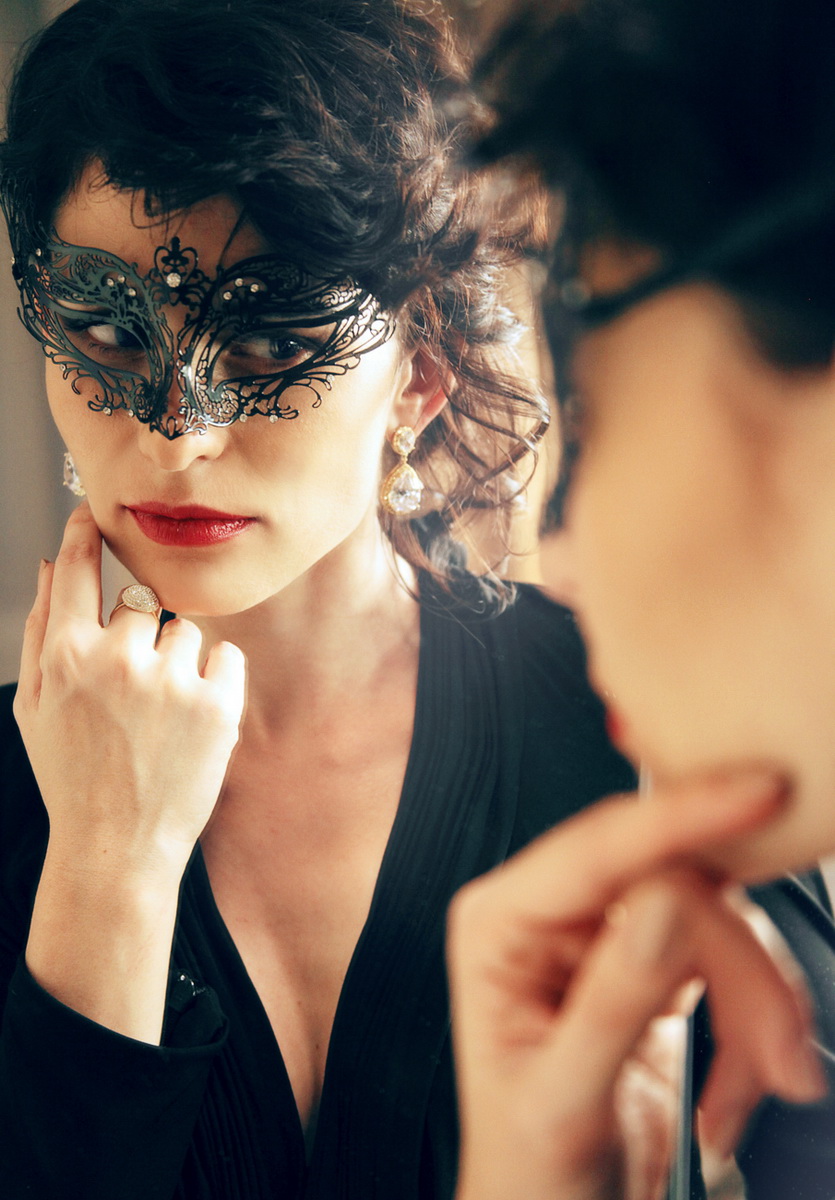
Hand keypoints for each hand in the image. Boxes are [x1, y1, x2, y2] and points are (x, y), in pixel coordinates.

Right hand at [14, 503, 245, 876]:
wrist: (116, 847)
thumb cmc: (71, 776)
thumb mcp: (34, 705)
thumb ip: (41, 631)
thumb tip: (50, 563)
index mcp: (67, 657)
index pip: (79, 571)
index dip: (85, 537)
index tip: (94, 515)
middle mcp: (118, 660)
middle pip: (144, 606)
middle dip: (144, 640)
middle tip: (134, 696)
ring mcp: (171, 682)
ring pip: (188, 630)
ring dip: (180, 661)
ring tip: (162, 718)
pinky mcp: (217, 705)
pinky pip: (227, 657)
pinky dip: (217, 680)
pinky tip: (194, 722)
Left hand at [447, 773, 825, 1199]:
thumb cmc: (532, 1169)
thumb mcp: (565, 1101)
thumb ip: (612, 1003)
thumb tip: (661, 908)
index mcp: (500, 922)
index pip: (598, 846)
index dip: (683, 813)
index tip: (759, 794)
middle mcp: (549, 912)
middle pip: (674, 881)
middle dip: (739, 965)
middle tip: (781, 1053)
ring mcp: (602, 931)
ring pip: (715, 917)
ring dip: (756, 1000)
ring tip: (761, 1085)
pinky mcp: (650, 959)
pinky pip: (729, 954)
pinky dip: (754, 1017)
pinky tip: (736, 1087)